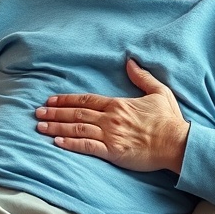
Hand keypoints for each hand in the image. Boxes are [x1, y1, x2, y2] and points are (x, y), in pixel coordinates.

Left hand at [35, 58, 189, 172]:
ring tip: (40, 126)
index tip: (51, 100)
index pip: (85, 100)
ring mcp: (110, 135)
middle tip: (37, 112)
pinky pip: (87, 146)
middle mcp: (110, 118)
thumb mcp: (158, 92)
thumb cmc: (169, 119)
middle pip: (76, 114)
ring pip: (76, 129)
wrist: (177, 143)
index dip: (66, 100)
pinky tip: (57, 142)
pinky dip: (70, 144)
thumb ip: (142, 77)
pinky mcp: (113, 152)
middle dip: (54, 112)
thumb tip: (130, 62)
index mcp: (118, 104)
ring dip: (56, 127)